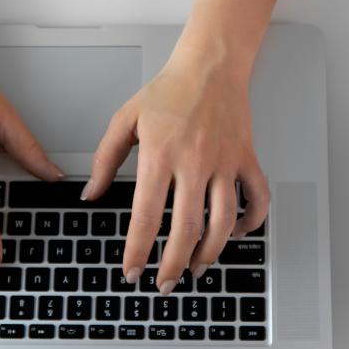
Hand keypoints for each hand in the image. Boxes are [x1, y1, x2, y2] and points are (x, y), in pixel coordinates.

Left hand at [83, 54, 269, 294]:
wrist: (211, 65)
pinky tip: (236, 234)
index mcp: (160, 154)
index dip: (138, 250)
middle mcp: (195, 162)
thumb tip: (91, 194)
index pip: (146, 215)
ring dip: (210, 253)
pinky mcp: (246, 159)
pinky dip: (251, 223)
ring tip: (196, 269)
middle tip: (164, 283)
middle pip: (186, 228)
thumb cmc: (170, 91)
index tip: (132, 270)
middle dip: (174, 265)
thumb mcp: (125, 120)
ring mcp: (225, 162)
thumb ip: (105, 159)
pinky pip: (257, 199)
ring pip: (223, 221)